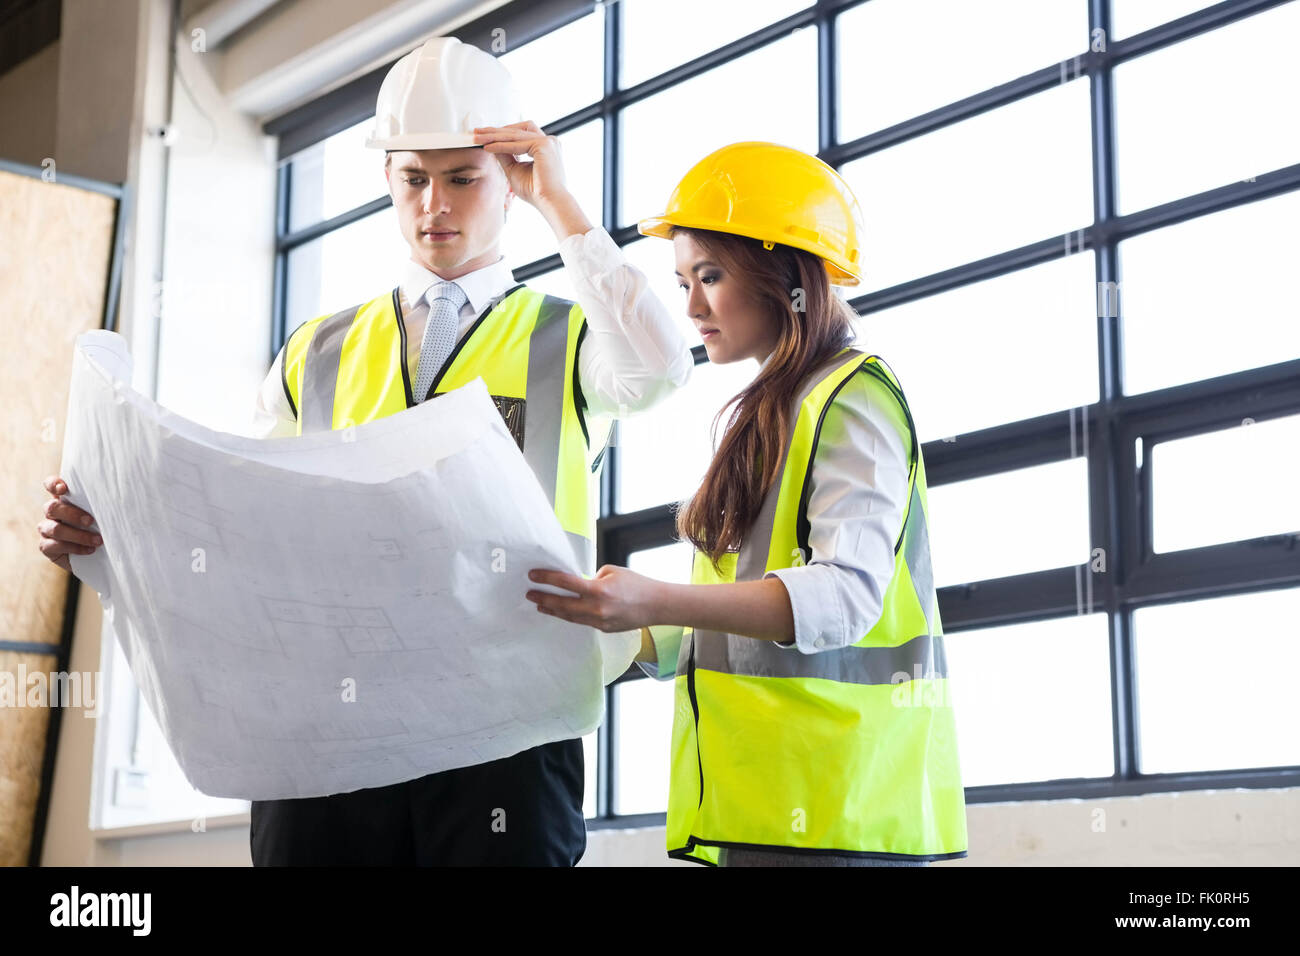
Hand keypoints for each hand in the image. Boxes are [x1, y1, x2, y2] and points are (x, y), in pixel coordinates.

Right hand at [37, 475, 100, 571]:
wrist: (98, 555)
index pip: (50, 485)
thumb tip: (121, 495)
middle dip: (73, 514)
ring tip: (98, 540)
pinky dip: (75, 548)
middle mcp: (52, 512)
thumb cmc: (102, 528)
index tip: (63, 489)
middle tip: (91, 521)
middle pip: (52, 507)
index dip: (53, 484)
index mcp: (64, 499)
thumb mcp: (103, 514)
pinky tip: (90, 550)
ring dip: (79, 535)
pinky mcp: (46, 546)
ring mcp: (47, 529)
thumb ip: (101, 504)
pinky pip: (54, 545)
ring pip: (55, 529)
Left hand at [472, 121, 569, 209]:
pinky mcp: (544, 146)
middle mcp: (549, 141)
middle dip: (495, 131)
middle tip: (477, 132)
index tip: (485, 135)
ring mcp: (548, 142)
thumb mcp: (515, 171)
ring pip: (515, 134)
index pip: (521, 133)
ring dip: (495, 136)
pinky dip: (501, 146)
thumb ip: (505, 156)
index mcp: (545, 147)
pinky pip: (517, 144)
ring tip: (478, 138)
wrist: (550, 203)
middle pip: (517, 130)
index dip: (503, 133)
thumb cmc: (537, 192)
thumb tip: (491, 144)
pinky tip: (488, 147)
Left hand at [526, 565, 662, 632]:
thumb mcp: (612, 571)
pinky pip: (581, 621)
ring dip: (552, 610)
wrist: (656, 605)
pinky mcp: (603, 629)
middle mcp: (596, 608)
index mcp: (599, 590)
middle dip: (543, 598)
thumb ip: (592, 578)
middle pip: (562, 605)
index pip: (566, 583)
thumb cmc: (636, 584)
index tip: (532, 575)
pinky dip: (569, 616)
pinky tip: (560, 612)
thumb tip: (576, 583)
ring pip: (569, 616)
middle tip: (529, 593)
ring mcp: (599, 621)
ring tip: (539, 604)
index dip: (546, 579)